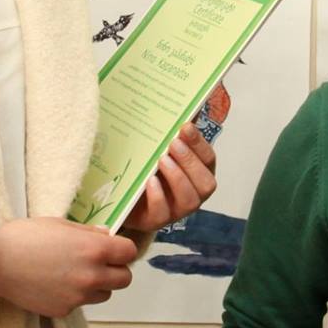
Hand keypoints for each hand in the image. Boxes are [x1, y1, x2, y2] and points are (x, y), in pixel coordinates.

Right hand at [0, 217, 137, 317]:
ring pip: (105, 294)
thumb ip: (89, 233)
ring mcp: (78, 296)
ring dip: (97, 285)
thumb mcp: (61, 224)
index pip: (129, 253)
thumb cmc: (25, 236)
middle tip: (99, 263)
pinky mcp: (64, 310)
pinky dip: (74, 296)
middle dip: (116, 270)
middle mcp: (91, 275)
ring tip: (74, 274)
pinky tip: (55, 284)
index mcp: (94, 249)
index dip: (122, 249)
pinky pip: (80, 304)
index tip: (112, 248)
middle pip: (124, 279)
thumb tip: (108, 236)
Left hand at [119, 123, 218, 241]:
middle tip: (173, 143)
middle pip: (205, 182)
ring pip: (190, 200)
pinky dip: (158, 196)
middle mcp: (192, 193)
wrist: (120, 197)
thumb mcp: (156, 149)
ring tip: (162, 160)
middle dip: (190, 161)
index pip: (208, 159)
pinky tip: (149, 181)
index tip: (185, 127)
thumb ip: (170, 133)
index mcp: (197, 173)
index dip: (199, 144)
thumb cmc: (144, 169)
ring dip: (178, 178)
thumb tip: (178, 105)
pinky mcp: (155, 221)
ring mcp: (176, 210)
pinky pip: (163, 212)